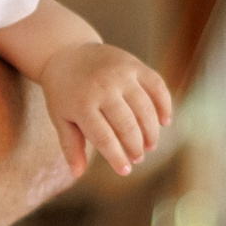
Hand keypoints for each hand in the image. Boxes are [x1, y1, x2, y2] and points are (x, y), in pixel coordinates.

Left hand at [39, 42, 172, 175]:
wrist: (66, 51)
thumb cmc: (64, 92)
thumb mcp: (61, 117)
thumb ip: (70, 145)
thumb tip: (77, 174)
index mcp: (81, 103)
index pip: (104, 138)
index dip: (117, 157)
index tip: (125, 171)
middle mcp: (102, 87)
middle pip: (127, 125)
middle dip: (135, 146)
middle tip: (138, 158)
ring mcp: (120, 74)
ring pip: (144, 109)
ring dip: (151, 131)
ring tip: (149, 146)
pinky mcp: (134, 64)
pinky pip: (157, 85)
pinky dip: (164, 104)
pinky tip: (165, 121)